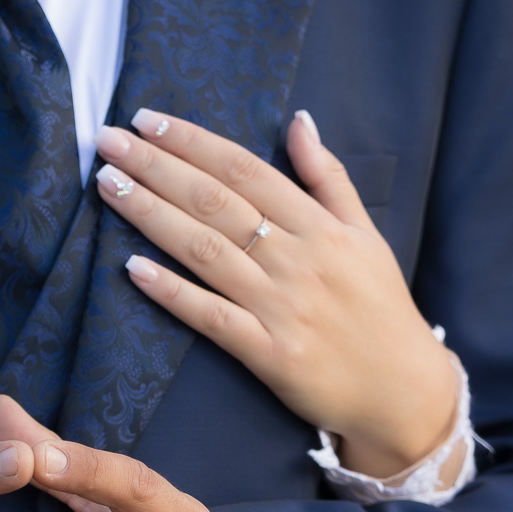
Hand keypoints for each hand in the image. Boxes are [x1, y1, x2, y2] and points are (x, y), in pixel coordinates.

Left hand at [93, 109, 455, 478]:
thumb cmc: (381, 309)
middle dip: (156, 166)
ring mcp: (282, 307)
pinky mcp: (270, 354)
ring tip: (108, 185)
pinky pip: (212, 317)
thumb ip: (329, 177)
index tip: (146, 120)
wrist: (406, 391)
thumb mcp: (366, 234)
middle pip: (215, 201)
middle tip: (107, 141)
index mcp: (320, 226)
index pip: (244, 170)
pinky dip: (172, 291)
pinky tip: (132, 268)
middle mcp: (298, 259)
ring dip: (151, 214)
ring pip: (206, 250)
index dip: (192, 142)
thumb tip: (298, 120)